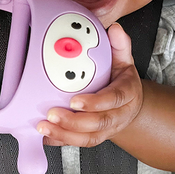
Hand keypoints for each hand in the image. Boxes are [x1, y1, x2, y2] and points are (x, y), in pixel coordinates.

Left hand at [38, 23, 142, 146]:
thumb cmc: (123, 82)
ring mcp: (107, 129)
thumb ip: (120, 45)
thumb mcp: (125, 61)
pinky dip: (61, 141)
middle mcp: (119, 115)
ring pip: (88, 138)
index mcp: (127, 94)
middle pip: (99, 123)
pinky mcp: (95, 137)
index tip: (75, 100)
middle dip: (74, 121)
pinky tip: (46, 137)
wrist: (130, 105)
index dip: (95, 102)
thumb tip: (116, 29)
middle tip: (52, 114)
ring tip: (44, 126)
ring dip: (65, 134)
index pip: (114, 99)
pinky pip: (78, 143)